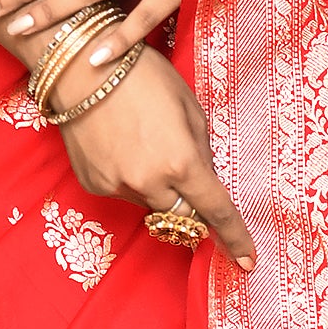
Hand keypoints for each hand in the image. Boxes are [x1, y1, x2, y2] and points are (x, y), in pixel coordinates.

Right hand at [62, 49, 254, 269]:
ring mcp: (118, 187)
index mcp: (181, 162)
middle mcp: (149, 183)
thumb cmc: (142, 74)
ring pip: (153, 205)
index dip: (235, 238)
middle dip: (192, 205)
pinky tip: (121, 145)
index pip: (216, 212)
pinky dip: (131, 178)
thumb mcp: (188, 106)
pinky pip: (125, 193)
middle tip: (185, 174)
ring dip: (160, 189)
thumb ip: (202, 149)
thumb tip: (206, 181)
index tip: (248, 261)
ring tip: (144, 142)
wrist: (79, 66)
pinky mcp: (94, 184)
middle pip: (183, 217)